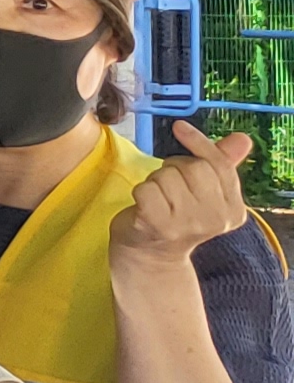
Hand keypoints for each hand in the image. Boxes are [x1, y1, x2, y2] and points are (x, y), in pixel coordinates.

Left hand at [116, 121, 254, 274]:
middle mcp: (217, 219)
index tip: (179, 127)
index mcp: (234, 210)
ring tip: (158, 199)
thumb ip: (221, 163)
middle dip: (173, 168)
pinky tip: (144, 207)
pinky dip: (140, 192)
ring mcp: (189, 224)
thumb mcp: (204, 192)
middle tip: (168, 186)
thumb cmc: (176, 215)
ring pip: (166, 176)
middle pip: (193, 168)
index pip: (219, 165)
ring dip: (155, 181)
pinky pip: (146, 189)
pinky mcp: (160, 226)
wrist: (151, 255)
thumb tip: (242, 138)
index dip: (199, 143)